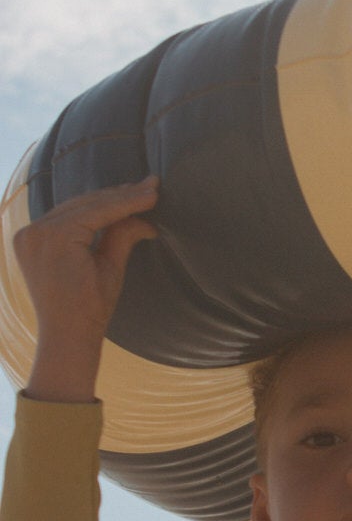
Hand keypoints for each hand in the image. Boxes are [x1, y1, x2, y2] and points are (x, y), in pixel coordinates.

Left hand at [15, 179, 158, 400]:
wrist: (65, 334)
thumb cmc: (91, 309)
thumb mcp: (111, 270)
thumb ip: (123, 236)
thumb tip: (144, 218)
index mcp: (56, 238)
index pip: (98, 210)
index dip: (129, 199)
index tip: (154, 190)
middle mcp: (36, 231)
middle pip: (84, 205)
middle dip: (118, 196)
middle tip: (149, 186)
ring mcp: (29, 234)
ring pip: (73, 208)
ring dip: (103, 202)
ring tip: (134, 193)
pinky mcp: (28, 240)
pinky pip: (60, 218)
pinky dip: (84, 213)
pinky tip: (107, 207)